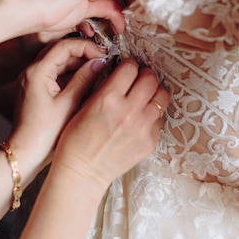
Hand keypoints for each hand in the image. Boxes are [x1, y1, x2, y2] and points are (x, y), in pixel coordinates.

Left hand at [9, 37, 109, 179]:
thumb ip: (85, 79)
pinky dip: (70, 72)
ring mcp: (31, 79)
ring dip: (77, 62)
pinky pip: (54, 72)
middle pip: (59, 50)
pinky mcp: (35, 88)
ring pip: (57, 60)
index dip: (85, 47)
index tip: (102, 54)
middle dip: (82, 52)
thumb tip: (99, 62)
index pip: (64, 46)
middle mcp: (31, 71)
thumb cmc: (45, 134)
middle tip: (102, 59)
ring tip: (97, 68)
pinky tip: (86, 78)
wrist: (25, 153)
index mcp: (37, 72)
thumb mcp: (70, 104)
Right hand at [52, 59, 170, 194]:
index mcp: (108, 98)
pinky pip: (159, 119)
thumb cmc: (76, 139)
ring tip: (144, 98)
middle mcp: (128, 110)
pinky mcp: (149, 142)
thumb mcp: (84, 105)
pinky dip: (152, 115)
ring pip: (161, 97)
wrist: (82, 171)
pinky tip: (141, 118)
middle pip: (150, 79)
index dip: (129, 66)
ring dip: (153, 94)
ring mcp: (142, 127)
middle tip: (139, 80)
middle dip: (144, 76)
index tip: (127, 69)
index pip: (130, 68)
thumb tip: (119, 73)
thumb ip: (104, 87)